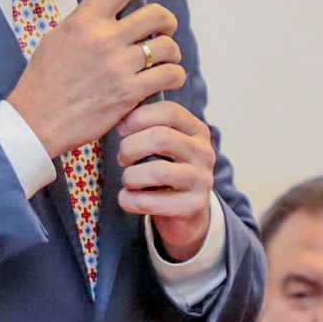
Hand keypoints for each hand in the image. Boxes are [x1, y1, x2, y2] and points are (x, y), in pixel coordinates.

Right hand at [7, 0, 185, 158]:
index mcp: (85, 21)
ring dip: (172, 51)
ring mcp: (118, 67)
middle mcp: (103, 40)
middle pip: (155, 15)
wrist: (37, 120)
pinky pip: (169, 75)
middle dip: (167, 20)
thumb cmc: (44, 79)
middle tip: (165, 29)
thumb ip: (83, 11)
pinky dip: (174, 75)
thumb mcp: (57, 36)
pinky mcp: (129, 94)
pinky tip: (168, 77)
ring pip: (167, 46)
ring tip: (165, 58)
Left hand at [115, 99, 214, 262]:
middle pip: (160, 137)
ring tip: (128, 180)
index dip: (138, 117)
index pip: (170, 111)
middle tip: (122, 158)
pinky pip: (151, 202)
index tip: (121, 129)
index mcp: (197, 130)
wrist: (185, 210)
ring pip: (156, 171)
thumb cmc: (166, 169)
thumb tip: (118, 115)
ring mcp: (202, 180)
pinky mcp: (193, 206)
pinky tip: (127, 198)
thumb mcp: (164, 144)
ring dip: (130, 176)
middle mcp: (204, 152)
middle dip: (130, 147)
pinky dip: (129, 200)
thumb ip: (148, 126)